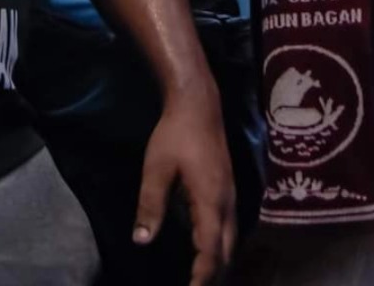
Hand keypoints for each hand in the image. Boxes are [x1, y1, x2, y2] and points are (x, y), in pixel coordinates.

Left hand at [134, 90, 235, 285]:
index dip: (202, 276)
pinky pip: (229, 228)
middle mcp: (227, 204)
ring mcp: (231, 196)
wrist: (199, 104)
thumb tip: (141, 241)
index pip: (211, 252)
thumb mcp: (156, 168)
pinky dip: (221, 246)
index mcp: (211, 203)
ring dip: (219, 261)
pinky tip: (207, 247)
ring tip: (201, 276)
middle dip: (214, 274)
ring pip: (231, 240)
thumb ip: (150, 205)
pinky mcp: (228, 189)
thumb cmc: (175, 134)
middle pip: (227, 252)